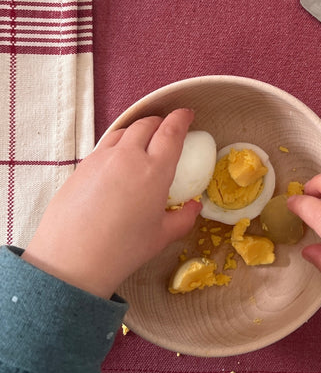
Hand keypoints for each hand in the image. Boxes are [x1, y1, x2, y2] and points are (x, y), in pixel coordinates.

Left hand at [22, 110, 200, 298]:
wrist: (73, 258)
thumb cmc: (124, 249)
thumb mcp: (162, 236)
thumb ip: (184, 218)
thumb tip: (195, 207)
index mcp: (154, 171)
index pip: (171, 132)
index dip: (181, 119)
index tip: (187, 114)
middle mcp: (128, 156)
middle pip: (146, 124)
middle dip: (160, 121)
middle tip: (167, 128)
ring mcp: (101, 158)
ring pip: (123, 131)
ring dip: (138, 129)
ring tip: (143, 139)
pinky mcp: (82, 166)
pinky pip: (105, 145)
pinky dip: (118, 143)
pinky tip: (119, 160)